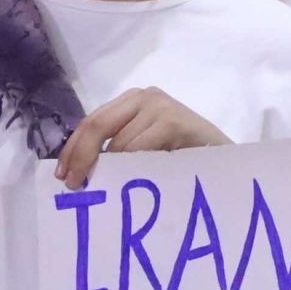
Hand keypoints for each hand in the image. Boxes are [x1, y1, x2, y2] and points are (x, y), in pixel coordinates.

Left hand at [56, 87, 229, 185]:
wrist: (228, 161)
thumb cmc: (185, 158)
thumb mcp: (146, 149)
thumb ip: (118, 150)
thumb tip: (78, 171)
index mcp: (132, 101)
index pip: (92, 122)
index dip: (73, 149)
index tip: (62, 176)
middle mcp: (144, 97)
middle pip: (97, 125)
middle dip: (80, 158)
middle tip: (73, 187)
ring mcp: (159, 106)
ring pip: (118, 144)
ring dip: (108, 172)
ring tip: (105, 193)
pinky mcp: (173, 119)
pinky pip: (139, 149)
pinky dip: (130, 170)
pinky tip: (130, 186)